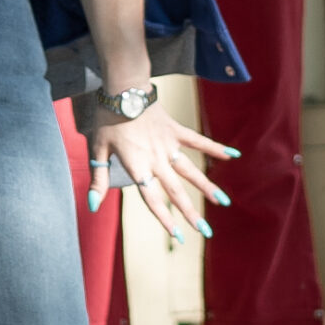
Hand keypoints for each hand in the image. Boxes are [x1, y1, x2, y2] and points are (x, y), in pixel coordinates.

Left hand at [87, 104, 236, 244]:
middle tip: (206, 231)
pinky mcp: (176, 130)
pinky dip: (216, 148)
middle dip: (191, 212)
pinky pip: (198, 141)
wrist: (123, 88)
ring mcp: (169, 145)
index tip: (179, 237)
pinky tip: (233, 155)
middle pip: (176, 191)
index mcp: (137, 166)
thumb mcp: (97, 150)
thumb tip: (91, 206)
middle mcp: (156, 159)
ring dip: (207, 187)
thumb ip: (97, 180)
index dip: (165, 219)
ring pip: (191, 170)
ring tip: (223, 202)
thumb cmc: (107, 119)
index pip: (153, 200)